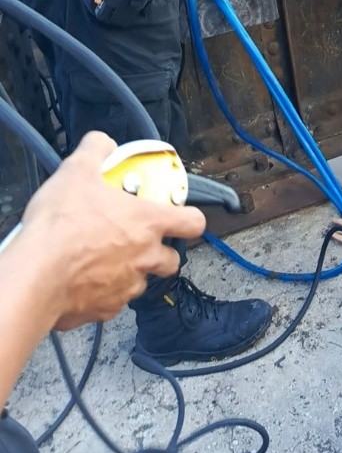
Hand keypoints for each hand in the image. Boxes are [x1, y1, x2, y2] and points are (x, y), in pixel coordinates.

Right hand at [20, 132, 205, 329]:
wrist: (36, 274)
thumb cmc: (62, 224)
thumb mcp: (77, 171)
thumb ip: (96, 150)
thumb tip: (103, 142)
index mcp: (148, 223)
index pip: (193, 223)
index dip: (190, 219)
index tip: (181, 217)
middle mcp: (145, 257)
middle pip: (171, 260)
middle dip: (160, 253)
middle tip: (138, 242)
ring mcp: (127, 288)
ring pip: (141, 283)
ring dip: (131, 273)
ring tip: (105, 261)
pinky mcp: (105, 310)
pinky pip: (113, 302)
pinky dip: (104, 294)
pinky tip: (84, 281)